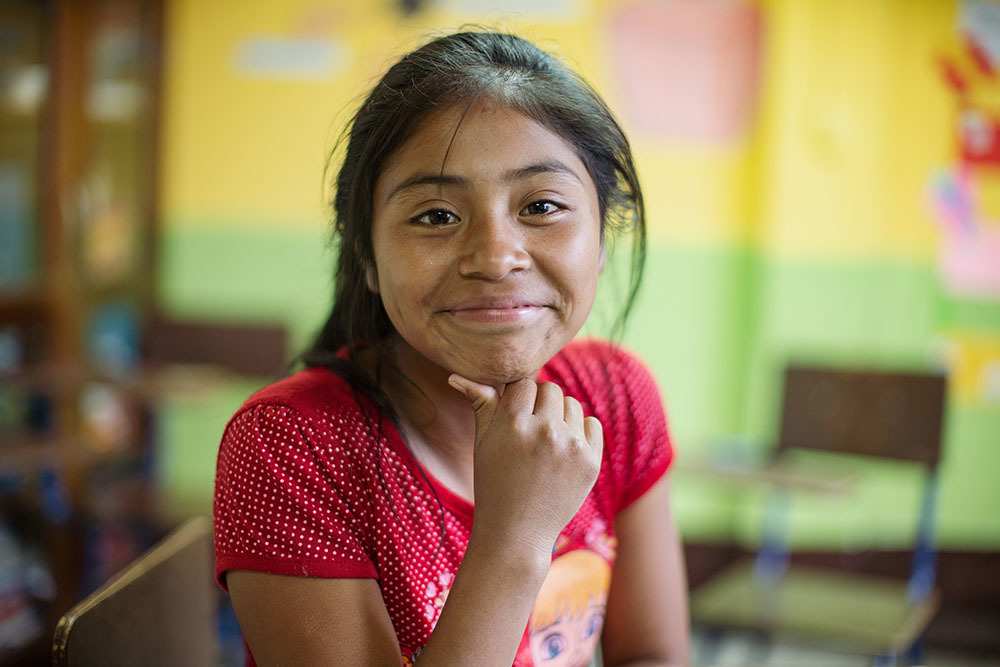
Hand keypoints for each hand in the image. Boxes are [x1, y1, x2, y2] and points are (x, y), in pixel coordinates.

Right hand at [447, 374, 603, 556]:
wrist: (517, 532)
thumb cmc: (493, 483)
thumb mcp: (483, 442)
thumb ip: (480, 403)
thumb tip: (457, 376)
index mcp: (513, 424)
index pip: (524, 383)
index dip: (517, 399)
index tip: (513, 418)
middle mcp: (545, 431)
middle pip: (550, 389)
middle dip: (539, 404)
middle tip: (529, 430)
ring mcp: (571, 447)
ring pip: (572, 404)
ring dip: (560, 416)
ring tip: (545, 442)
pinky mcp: (591, 461)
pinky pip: (591, 423)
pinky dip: (579, 432)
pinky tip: (563, 450)